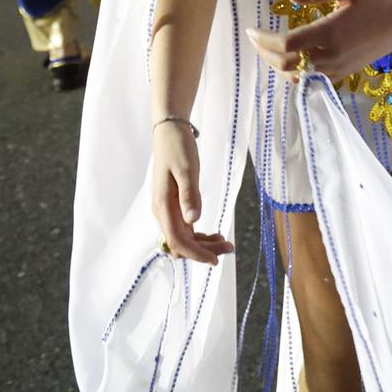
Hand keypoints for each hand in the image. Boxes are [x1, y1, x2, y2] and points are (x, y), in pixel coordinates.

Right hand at [148, 120, 232, 264]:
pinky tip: (214, 234)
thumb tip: (193, 221)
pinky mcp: (174, 204)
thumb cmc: (178, 148)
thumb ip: (190, 195)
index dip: (195, 253)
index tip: (215, 259)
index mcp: (163, 206)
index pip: (177, 241)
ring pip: (184, 237)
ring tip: (226, 243)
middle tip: (229, 248)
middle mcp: (162, 211)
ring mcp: (167, 209)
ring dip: (203, 244)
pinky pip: (185, 228)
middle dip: (203, 251)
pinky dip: (199, 235)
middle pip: (181, 243)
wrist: (170, 131)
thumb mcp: (187, 169)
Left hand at [247, 0, 391, 84]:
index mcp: (329, 33)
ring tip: (268, 49)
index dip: (263, 41)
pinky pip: (313, 79)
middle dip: (265, 53)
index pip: (285, 45)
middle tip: (254, 40)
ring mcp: (339, 67)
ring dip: (278, 64)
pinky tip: (291, 60)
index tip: (250, 31)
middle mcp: (331, 55)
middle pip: (287, 64)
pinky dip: (296, 72)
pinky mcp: (346, 73)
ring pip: (298, 75)